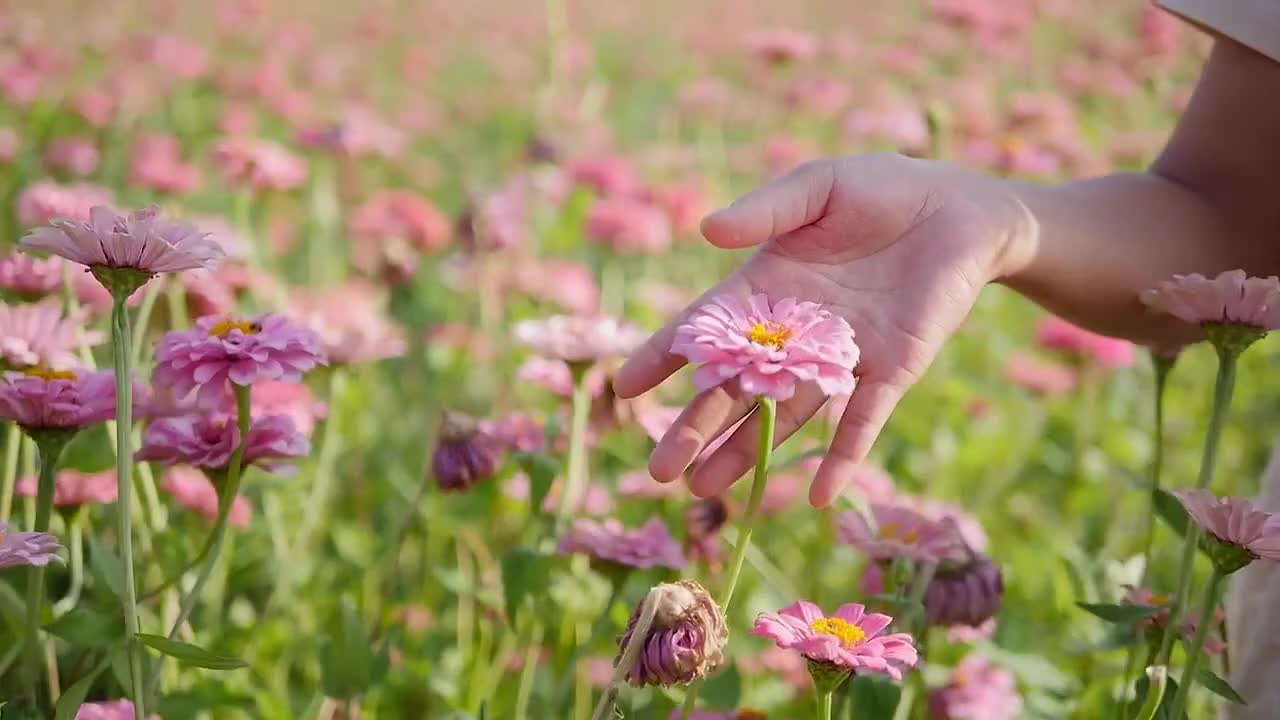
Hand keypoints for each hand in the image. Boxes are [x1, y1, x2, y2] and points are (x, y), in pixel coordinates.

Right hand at [614, 153, 1031, 505]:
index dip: (664, 357)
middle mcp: (794, 332)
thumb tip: (708, 232)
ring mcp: (840, 358)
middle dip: (696, 429)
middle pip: (735, 389)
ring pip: (785, 415)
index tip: (627, 389)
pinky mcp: (890, 370)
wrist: (961, 209)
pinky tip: (821, 497)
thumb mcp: (818, 187)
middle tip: (660, 472)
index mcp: (764, 288)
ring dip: (749, 454)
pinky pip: (862, 421)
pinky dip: (843, 457)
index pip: (704, 330)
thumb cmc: (881, 189)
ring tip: (706, 490)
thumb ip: (766, 211)